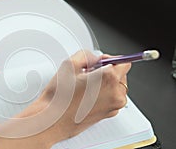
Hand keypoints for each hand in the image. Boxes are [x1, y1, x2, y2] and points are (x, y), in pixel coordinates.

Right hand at [0, 50, 130, 148]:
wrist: (52, 120)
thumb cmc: (58, 98)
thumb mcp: (69, 65)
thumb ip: (87, 55)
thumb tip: (95, 58)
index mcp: (109, 79)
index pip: (124, 62)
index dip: (110, 59)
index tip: (99, 62)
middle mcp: (115, 94)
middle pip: (122, 75)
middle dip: (107, 71)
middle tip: (88, 74)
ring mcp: (113, 107)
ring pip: (117, 87)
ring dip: (105, 84)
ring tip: (85, 86)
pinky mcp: (108, 115)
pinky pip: (112, 99)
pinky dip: (103, 95)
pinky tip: (86, 96)